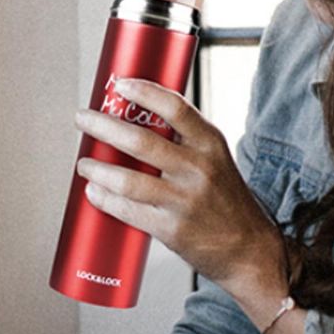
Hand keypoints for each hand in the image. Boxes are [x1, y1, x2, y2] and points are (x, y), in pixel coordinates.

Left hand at [74, 78, 286, 290]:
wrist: (249, 248)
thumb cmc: (226, 199)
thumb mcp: (216, 159)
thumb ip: (185, 140)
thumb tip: (138, 117)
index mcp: (211, 144)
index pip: (175, 108)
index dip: (145, 92)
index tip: (122, 84)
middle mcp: (199, 169)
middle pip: (141, 141)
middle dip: (103, 126)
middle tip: (83, 119)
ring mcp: (184, 201)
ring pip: (128, 180)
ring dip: (97, 168)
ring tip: (84, 163)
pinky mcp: (172, 230)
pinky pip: (128, 210)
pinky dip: (104, 198)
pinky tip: (94, 191)